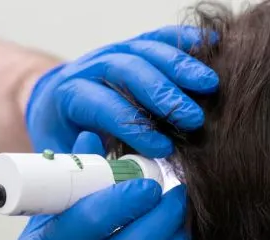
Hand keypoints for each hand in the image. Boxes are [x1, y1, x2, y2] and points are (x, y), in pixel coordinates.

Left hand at [26, 26, 218, 156]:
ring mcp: (114, 52)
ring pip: (147, 49)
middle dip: (163, 94)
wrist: (57, 109)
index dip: (134, 126)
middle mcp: (91, 67)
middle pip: (128, 70)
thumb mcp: (67, 158)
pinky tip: (212, 46)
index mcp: (70, 95)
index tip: (163, 149)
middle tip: (193, 118)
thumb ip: (89, 164)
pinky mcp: (133, 47)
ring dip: (181, 66)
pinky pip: (160, 37)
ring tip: (209, 86)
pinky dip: (186, 40)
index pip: (104, 105)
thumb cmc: (66, 139)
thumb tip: (117, 172)